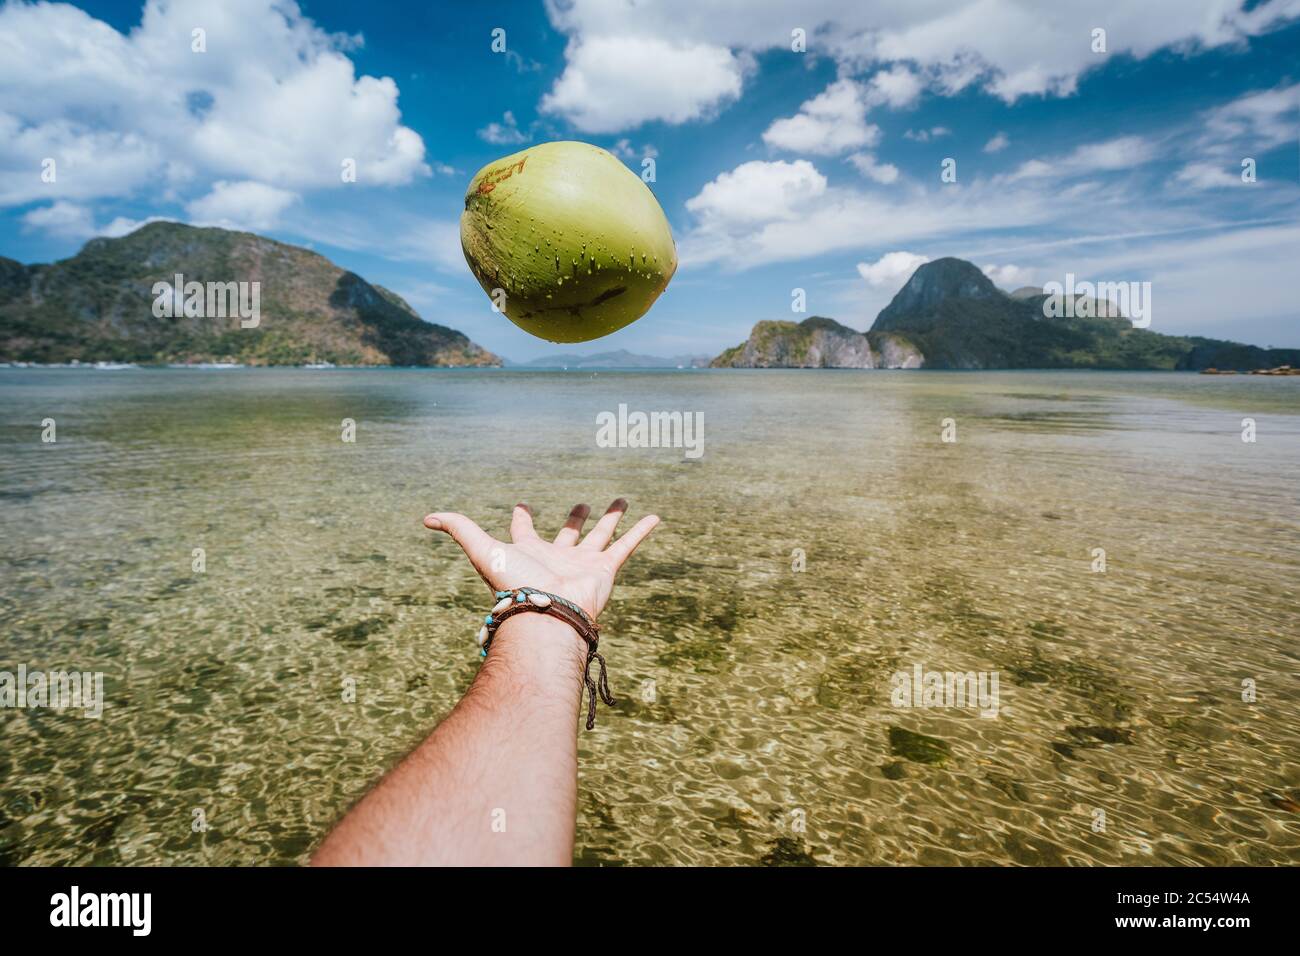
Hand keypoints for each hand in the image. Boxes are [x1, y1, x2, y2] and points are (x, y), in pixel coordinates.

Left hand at [423, 499, 658, 619]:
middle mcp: (557, 557)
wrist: (546, 614)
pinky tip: (654, 516)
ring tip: (622, 500)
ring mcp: (583, 564)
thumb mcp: (482, 548)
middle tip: (581, 504)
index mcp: (529, 552)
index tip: (521, 505)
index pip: (525, 531)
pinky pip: (627, 546)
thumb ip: (458, 529)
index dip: (522, 518)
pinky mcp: (606, 569)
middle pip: (568, 534)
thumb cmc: (513, 583)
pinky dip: (641, 531)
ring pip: (601, 535)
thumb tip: (426, 517)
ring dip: (612, 518)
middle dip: (574, 518)